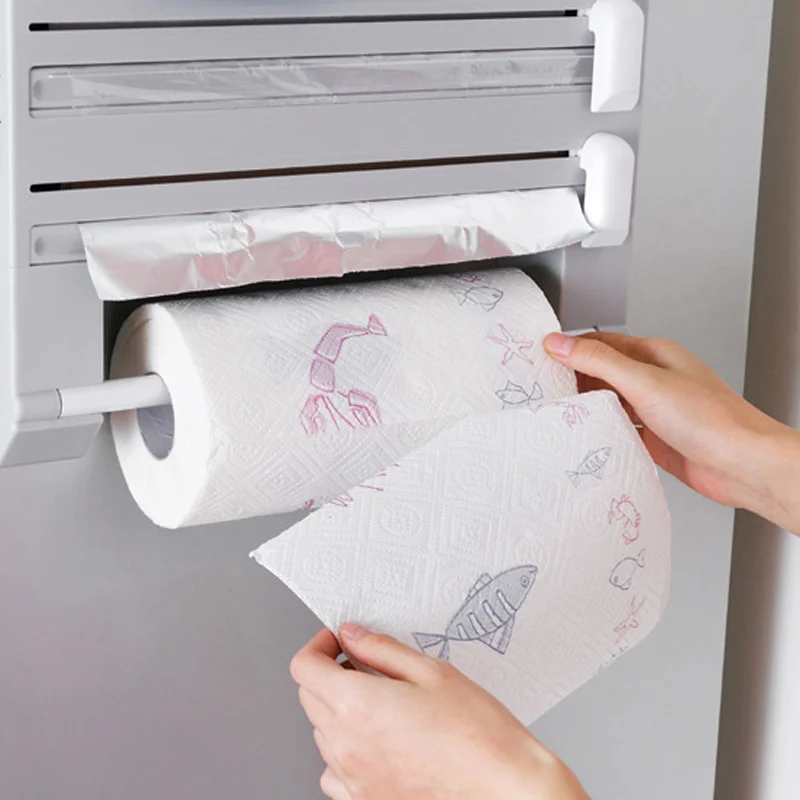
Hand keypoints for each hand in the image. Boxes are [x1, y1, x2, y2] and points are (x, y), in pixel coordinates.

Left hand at [291, 625, 588, 799]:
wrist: (504, 788)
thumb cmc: (478, 734)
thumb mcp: (432, 672)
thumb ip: (382, 650)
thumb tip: (352, 636)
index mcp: (357, 706)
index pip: (304, 668)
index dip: (317, 646)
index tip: (336, 641)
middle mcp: (346, 745)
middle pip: (308, 697)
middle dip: (329, 673)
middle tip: (363, 665)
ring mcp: (353, 778)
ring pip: (321, 733)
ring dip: (337, 710)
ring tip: (380, 702)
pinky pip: (334, 770)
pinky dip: (345, 750)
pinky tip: (377, 741)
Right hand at [545, 332, 799, 533]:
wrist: (742, 466)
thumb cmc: (712, 420)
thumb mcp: (645, 381)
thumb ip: (600, 361)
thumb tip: (562, 343)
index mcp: (655, 355)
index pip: (603, 343)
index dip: (572, 347)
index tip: (543, 356)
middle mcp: (655, 380)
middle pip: (603, 373)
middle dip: (574, 378)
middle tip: (544, 387)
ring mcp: (654, 410)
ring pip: (609, 403)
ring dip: (587, 407)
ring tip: (558, 412)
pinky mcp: (654, 439)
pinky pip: (619, 431)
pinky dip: (602, 432)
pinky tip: (587, 436)